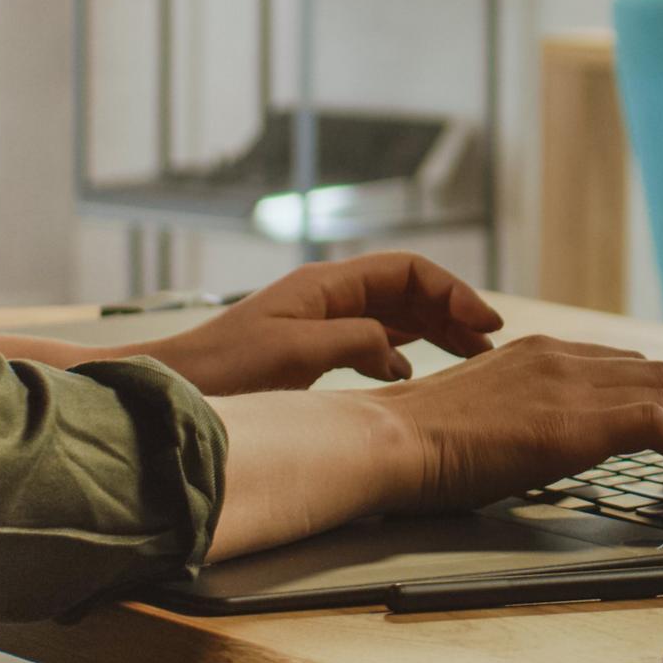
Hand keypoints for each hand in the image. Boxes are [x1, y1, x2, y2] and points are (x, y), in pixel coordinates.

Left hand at [146, 253, 502, 394]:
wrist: (171, 391)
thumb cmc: (221, 371)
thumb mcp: (293, 355)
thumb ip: (354, 343)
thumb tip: (400, 354)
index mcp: (326, 285)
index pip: (408, 271)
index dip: (452, 291)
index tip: (485, 323)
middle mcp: (327, 296)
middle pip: (408, 291)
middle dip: (454, 311)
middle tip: (491, 344)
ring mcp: (320, 322)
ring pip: (396, 316)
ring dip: (436, 332)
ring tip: (473, 357)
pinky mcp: (311, 350)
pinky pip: (375, 341)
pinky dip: (406, 352)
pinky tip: (419, 374)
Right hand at [367, 333, 662, 511]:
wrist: (385, 441)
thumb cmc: (413, 447)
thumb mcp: (481, 422)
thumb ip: (522, 421)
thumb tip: (543, 447)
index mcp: (538, 353)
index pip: (625, 365)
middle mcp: (561, 356)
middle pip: (660, 372)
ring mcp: (570, 382)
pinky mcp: (578, 419)